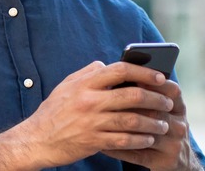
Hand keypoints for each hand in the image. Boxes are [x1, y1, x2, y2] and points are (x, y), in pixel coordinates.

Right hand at [13, 60, 176, 168]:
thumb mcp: (66, 86)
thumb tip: (105, 63)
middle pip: (132, 95)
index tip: (160, 77)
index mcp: (85, 83)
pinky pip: (124, 141)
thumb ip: (87, 73)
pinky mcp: (93, 141)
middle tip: (167, 103)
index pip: (120, 70)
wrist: (37, 140)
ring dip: (152, 122)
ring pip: (132, 120)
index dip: (144, 72)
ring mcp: (92, 122)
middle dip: (155, 99)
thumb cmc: (53, 111)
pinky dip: (140, 140)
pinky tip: (148, 139)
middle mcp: (89, 100)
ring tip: (162, 124)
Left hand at [102, 80, 202, 170]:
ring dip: (121, 127)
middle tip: (108, 100)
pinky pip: (137, 154)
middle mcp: (180, 125)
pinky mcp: (164, 162)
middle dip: (131, 105)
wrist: (179, 162)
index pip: (171, 90)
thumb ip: (150, 93)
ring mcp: (173, 145)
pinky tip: (102, 144)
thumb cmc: (162, 127)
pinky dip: (118, 148)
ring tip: (101, 120)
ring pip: (145, 133)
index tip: (133, 78)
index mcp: (179, 108)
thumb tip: (121, 75)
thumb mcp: (165, 110)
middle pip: (155, 111)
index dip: (153, 83)